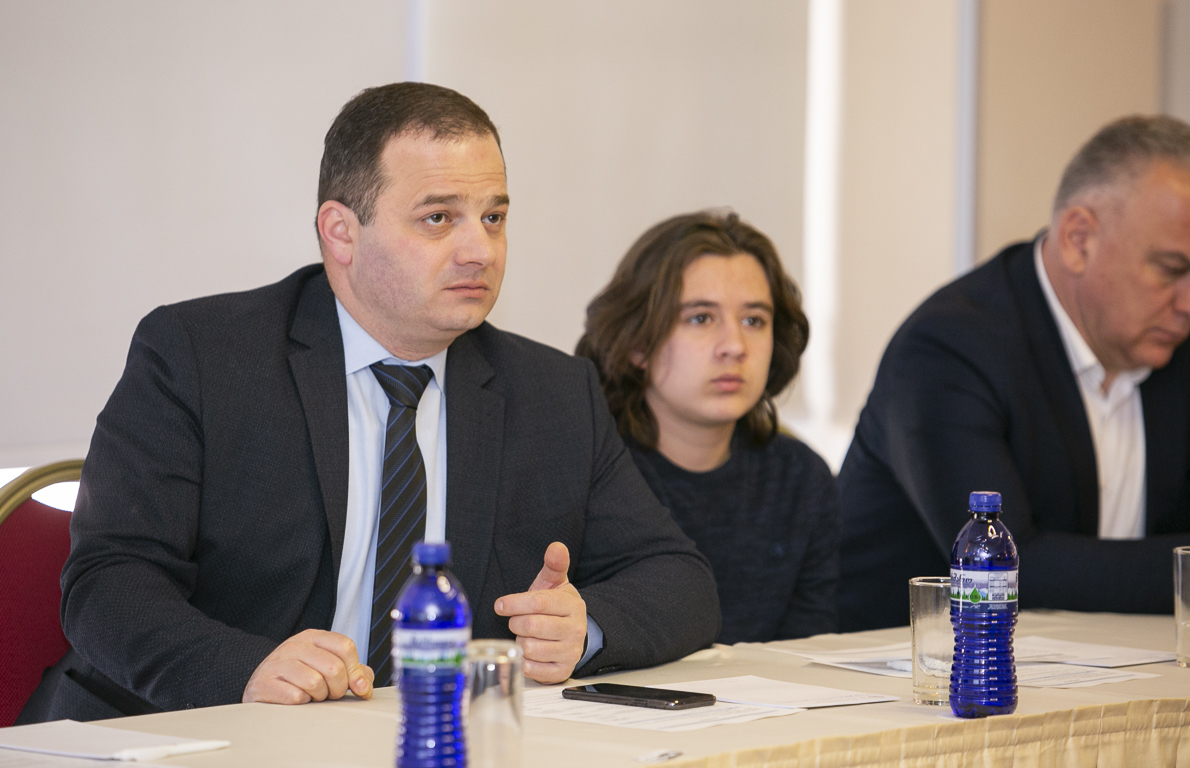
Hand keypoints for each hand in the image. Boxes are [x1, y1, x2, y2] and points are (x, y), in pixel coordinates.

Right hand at [242, 629, 373, 703]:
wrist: (260, 683)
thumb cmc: (298, 676)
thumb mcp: (324, 665)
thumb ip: (351, 671)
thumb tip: (365, 686)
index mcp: (313, 637)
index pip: (345, 646)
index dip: (356, 671)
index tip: (358, 688)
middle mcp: (295, 645)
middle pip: (334, 667)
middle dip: (338, 688)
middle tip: (330, 693)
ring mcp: (278, 663)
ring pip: (315, 683)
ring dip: (319, 696)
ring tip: (312, 695)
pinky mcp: (265, 683)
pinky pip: (296, 697)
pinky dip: (302, 703)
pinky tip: (296, 699)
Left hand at [494, 541, 586, 683]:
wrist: (572, 634)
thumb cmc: (556, 607)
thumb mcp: (554, 584)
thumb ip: (554, 564)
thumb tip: (556, 547)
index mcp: (573, 605)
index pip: (539, 603)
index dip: (514, 603)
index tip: (500, 605)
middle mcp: (575, 629)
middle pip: (531, 625)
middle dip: (516, 623)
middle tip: (516, 621)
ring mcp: (570, 652)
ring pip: (529, 648)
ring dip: (520, 641)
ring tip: (526, 636)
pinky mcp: (561, 672)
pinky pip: (532, 669)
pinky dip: (523, 661)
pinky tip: (528, 653)